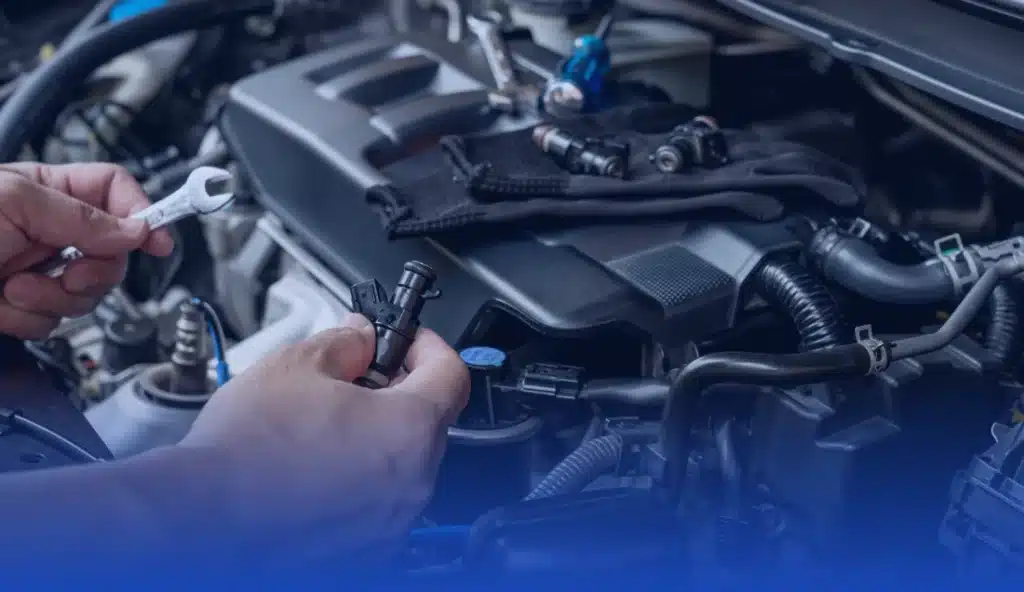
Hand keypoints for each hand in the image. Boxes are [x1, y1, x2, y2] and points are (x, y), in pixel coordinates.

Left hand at [0, 162, 173, 338]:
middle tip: (71, 274)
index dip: (142, 213)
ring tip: (16, 288)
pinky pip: (54, 322)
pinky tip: (2, 305)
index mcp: (48, 192)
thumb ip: (79, 215)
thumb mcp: (14, 201)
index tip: (158, 241)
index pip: (115, 192)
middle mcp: (50, 231)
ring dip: (54, 298)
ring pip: (88, 294)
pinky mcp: (25, 306)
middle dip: (94, 272)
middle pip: (113, 253)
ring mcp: (40, 270)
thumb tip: (136, 229)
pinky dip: (29, 320)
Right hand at [180, 313, 470, 564]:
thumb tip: (362, 337)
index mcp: (409, 429)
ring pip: (402, 465)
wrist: (202, 518)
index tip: (407, 342)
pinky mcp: (366, 550)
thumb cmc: (246, 451)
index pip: (452, 374)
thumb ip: (346, 342)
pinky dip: (360, 482)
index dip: (429, 347)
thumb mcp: (298, 364)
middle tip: (357, 377)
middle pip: (428, 421)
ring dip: (378, 438)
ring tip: (324, 425)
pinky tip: (316, 467)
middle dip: (399, 391)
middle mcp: (412, 482)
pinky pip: (378, 504)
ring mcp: (391, 522)